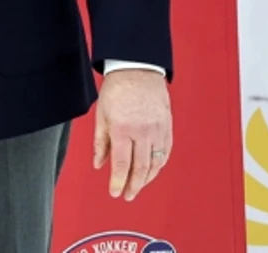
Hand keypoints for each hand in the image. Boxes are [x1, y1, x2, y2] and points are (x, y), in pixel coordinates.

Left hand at [93, 68, 172, 200]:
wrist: (138, 70)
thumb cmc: (117, 90)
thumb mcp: (101, 115)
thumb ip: (100, 142)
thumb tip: (99, 165)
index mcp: (123, 128)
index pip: (122, 164)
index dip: (118, 181)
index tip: (115, 192)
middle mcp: (143, 132)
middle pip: (141, 168)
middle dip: (134, 186)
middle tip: (127, 196)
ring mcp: (158, 130)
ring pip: (155, 163)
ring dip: (147, 179)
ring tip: (138, 187)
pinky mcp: (168, 128)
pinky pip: (165, 153)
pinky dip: (159, 165)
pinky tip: (151, 171)